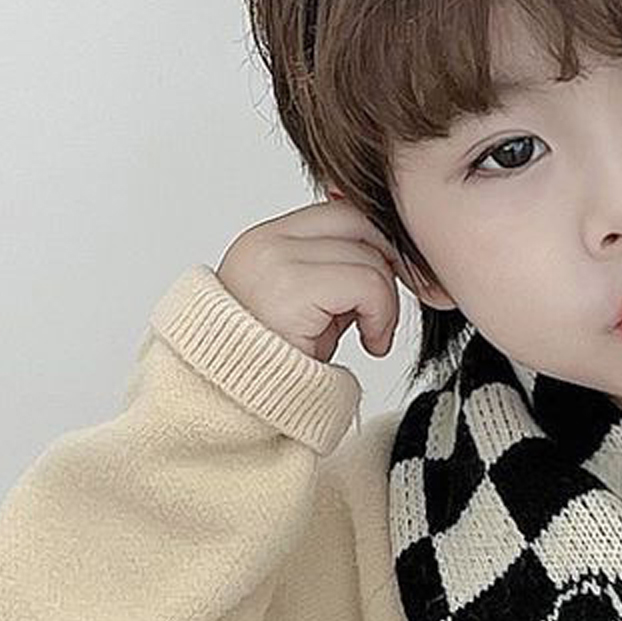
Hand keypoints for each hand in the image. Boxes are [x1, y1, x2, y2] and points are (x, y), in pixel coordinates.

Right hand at [215, 189, 406, 363]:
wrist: (235, 407)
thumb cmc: (273, 369)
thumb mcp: (309, 309)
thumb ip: (336, 276)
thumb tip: (387, 257)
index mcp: (264, 241)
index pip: (339, 213)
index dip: (374, 246)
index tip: (380, 289)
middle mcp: (265, 242)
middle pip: (357, 221)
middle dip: (386, 264)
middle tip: (384, 311)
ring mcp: (275, 259)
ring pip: (369, 255)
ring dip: (386, 302)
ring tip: (373, 336)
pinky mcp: (291, 287)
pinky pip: (366, 283)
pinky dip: (382, 315)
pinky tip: (371, 343)